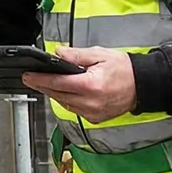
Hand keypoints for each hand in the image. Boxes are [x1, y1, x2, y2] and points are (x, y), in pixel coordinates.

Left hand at [21, 46, 136, 122]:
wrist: (143, 86)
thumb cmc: (124, 70)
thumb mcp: (99, 55)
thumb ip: (76, 56)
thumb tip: (58, 53)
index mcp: (90, 85)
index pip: (57, 82)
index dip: (40, 79)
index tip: (28, 76)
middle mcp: (90, 102)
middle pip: (57, 95)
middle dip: (42, 86)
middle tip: (30, 79)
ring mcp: (93, 113)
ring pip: (64, 104)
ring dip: (54, 94)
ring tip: (45, 83)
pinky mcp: (95, 118)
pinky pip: (74, 110)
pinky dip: (67, 101)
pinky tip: (64, 93)